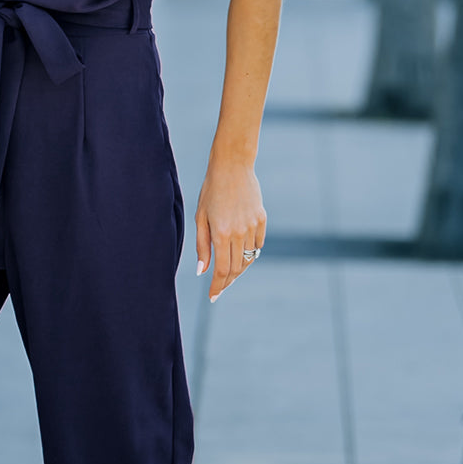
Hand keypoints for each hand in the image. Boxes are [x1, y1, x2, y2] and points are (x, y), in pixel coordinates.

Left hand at [195, 157, 265, 302]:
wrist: (233, 166)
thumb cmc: (211, 191)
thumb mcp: (200, 217)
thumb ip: (202, 246)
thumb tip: (202, 272)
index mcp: (221, 234)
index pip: (222, 270)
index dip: (217, 286)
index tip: (213, 296)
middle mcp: (239, 233)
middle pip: (236, 268)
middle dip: (227, 281)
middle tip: (219, 287)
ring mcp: (253, 226)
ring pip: (248, 258)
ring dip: (239, 269)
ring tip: (229, 274)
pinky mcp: (262, 220)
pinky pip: (257, 245)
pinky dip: (250, 254)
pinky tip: (241, 255)